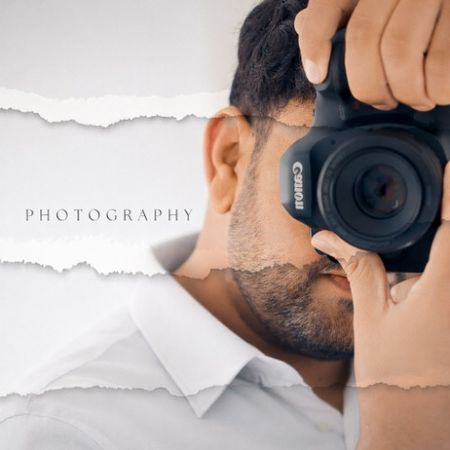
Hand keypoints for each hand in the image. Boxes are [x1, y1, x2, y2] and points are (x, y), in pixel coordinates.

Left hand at [295, 0, 449, 110]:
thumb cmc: (410, 14)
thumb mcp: (370, 6)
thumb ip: (336, 16)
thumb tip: (304, 26)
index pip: (328, 5)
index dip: (315, 43)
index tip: (319, 76)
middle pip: (363, 37)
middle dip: (366, 84)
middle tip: (380, 102)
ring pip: (400, 51)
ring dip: (403, 90)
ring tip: (412, 100)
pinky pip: (441, 62)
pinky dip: (435, 89)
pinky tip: (435, 93)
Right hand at [311, 163, 449, 447]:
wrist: (417, 425)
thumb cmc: (393, 376)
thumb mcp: (371, 316)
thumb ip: (358, 266)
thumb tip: (328, 238)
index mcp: (445, 290)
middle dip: (447, 213)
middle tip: (440, 186)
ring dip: (443, 238)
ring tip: (419, 240)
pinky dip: (440, 259)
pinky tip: (422, 263)